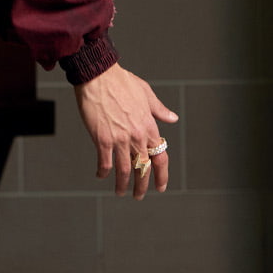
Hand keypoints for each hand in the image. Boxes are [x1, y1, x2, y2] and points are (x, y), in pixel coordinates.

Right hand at [74, 62, 178, 199]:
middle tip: (138, 196)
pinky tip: (101, 176)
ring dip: (122, 185)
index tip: (161, 187)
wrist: (99, 76)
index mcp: (149, 127)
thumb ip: (159, 109)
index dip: (162, 176)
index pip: (160, 158)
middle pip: (143, 169)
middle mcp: (137, 137)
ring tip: (120, 192)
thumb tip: (173, 118)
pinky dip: (103, 172)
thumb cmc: (122, 82)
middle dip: (142, 187)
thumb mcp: (146, 93)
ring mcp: (120, 139)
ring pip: (124, 170)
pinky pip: (105, 162)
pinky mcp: (102, 139)